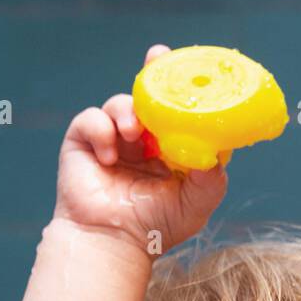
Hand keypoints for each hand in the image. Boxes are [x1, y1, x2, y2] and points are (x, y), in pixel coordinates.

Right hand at [52, 43, 227, 255]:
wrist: (112, 243)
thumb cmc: (155, 229)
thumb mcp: (194, 206)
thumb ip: (211, 180)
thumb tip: (217, 153)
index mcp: (167, 149)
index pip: (176, 111)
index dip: (181, 87)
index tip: (191, 67)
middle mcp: (141, 141)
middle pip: (147, 96)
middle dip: (152, 74)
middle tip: (157, 57)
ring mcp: (112, 139)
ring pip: (120, 104)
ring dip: (127, 111)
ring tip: (133, 134)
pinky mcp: (83, 142)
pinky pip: (90, 119)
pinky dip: (100, 130)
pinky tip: (109, 156)